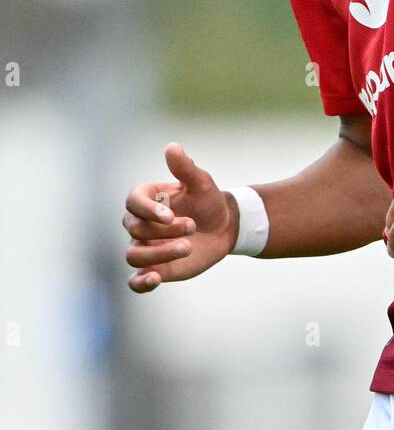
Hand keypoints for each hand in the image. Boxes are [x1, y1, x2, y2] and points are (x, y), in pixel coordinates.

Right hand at [123, 142, 237, 292]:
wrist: (224, 226)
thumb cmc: (209, 200)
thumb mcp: (201, 182)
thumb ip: (184, 168)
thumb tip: (171, 146)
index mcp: (147, 199)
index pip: (132, 202)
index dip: (148, 209)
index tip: (170, 214)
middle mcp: (141, 224)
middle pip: (136, 229)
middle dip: (164, 230)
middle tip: (192, 226)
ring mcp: (146, 247)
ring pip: (133, 255)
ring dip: (158, 254)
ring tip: (188, 247)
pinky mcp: (154, 269)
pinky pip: (135, 281)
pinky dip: (139, 283)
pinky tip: (154, 279)